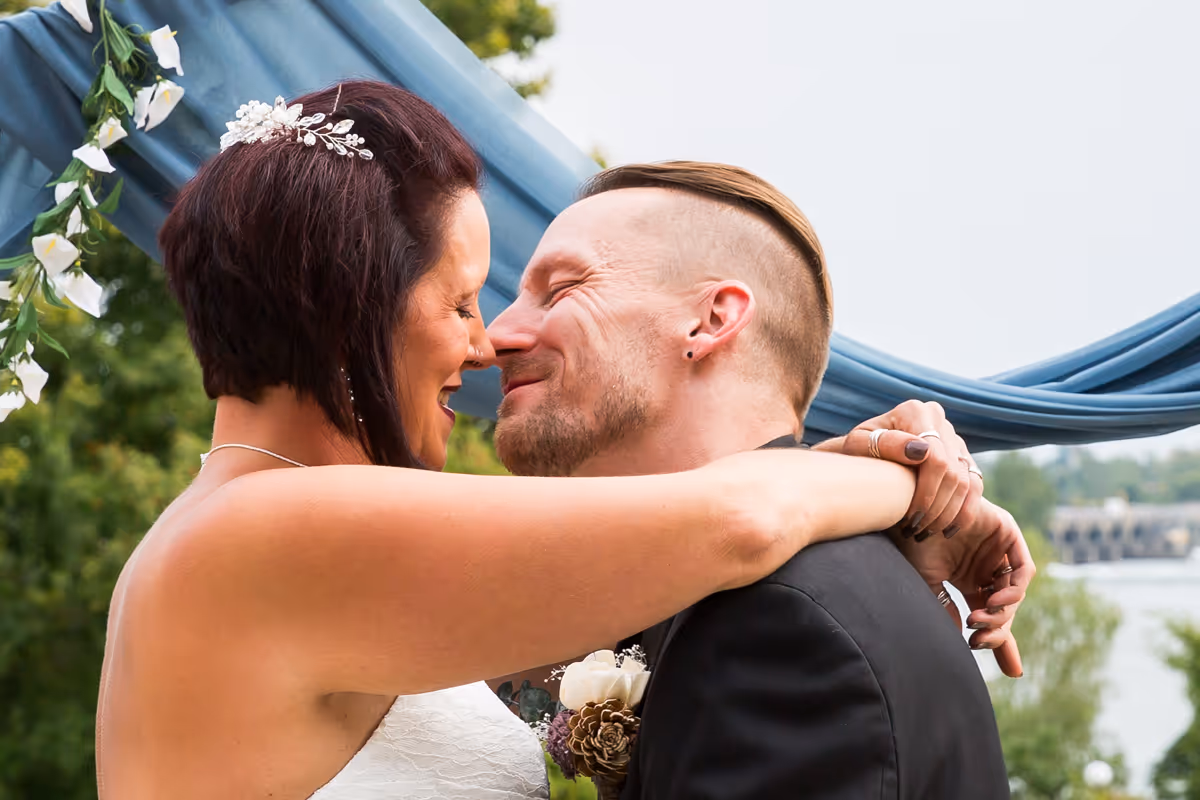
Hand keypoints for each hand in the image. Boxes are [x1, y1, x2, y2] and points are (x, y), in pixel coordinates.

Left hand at [814, 400, 983, 541]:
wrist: (863, 455)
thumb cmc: (856, 452)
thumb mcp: (858, 445)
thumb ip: (885, 443)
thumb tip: (921, 450)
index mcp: (916, 412)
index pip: (935, 458)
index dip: (927, 493)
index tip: (910, 519)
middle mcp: (939, 420)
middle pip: (953, 472)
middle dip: (937, 509)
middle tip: (916, 532)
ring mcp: (953, 437)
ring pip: (967, 481)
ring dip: (950, 514)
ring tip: (926, 533)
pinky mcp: (962, 455)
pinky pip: (975, 485)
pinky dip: (965, 511)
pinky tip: (948, 530)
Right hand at [893, 499, 1033, 677]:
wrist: (910, 512)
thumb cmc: (912, 543)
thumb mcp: (929, 582)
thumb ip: (946, 609)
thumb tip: (962, 639)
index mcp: (970, 578)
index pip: (991, 613)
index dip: (1001, 641)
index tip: (1009, 670)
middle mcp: (988, 566)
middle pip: (1004, 607)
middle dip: (998, 631)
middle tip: (980, 642)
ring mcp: (999, 550)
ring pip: (1014, 592)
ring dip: (1002, 612)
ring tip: (979, 620)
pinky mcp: (1008, 533)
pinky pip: (1023, 569)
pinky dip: (1014, 589)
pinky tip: (994, 602)